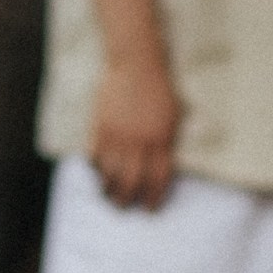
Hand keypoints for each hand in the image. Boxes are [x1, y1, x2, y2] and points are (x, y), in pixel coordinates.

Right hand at [89, 49, 180, 209]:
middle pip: (132, 181)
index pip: (158, 179)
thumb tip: (165, 167)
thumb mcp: (175, 115)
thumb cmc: (160, 89)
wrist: (137, 63)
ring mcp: (119, 135)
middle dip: (128, 199)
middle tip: (125, 207)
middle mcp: (140, 141)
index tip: (150, 209)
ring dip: (109, 189)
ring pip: (111, 172)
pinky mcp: (101, 126)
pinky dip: (96, 168)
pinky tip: (98, 175)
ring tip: (108, 197)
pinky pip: (97, 155)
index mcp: (162, 140)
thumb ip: (170, 142)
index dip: (154, 197)